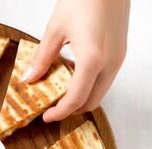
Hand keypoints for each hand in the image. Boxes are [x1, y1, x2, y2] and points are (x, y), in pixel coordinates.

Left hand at [23, 0, 129, 120]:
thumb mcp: (56, 29)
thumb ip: (42, 57)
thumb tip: (30, 79)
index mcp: (92, 59)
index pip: (76, 98)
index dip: (60, 112)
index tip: (47, 116)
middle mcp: (110, 63)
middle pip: (92, 101)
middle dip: (71, 109)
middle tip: (52, 108)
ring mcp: (119, 58)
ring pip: (100, 91)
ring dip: (81, 97)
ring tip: (60, 92)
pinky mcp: (121, 52)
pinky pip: (105, 78)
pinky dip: (89, 84)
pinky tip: (73, 75)